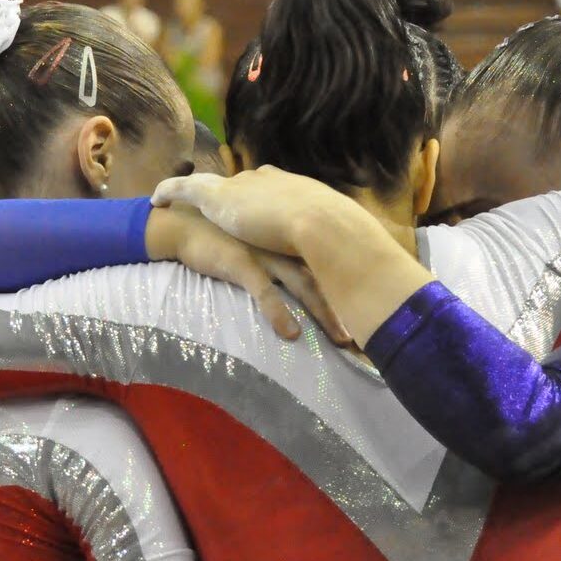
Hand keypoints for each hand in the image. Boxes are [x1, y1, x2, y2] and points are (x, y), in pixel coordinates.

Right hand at [147, 203, 349, 344]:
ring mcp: (265, 250)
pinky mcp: (242, 261)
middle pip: (327, 272)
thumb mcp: (265, 238)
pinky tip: (290, 334)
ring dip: (325, 313)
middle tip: (368, 329)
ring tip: (342, 338)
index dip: (354, 281)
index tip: (373, 306)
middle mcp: (286, 240)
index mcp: (295, 233)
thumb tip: (316, 274)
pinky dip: (279, 314)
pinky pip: (264, 291)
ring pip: (303, 284)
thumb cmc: (228, 233)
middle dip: (348, 301)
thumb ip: (290, 250)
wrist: (186, 222)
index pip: (333, 256)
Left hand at [152, 168, 374, 260]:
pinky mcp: (219, 200)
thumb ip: (337, 244)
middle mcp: (266, 180)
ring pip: (210, 184)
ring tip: (179, 196)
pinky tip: (155, 199)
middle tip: (223, 202)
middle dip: (232, 191)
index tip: (260, 201)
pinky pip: (185, 190)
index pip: (275, 185)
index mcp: (294, 188)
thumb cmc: (340, 235)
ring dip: (193, 190)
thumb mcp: (341, 237)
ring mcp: (242, 188)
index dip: (264, 193)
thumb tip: (353, 255)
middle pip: (243, 183)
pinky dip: (170, 191)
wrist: (324, 226)